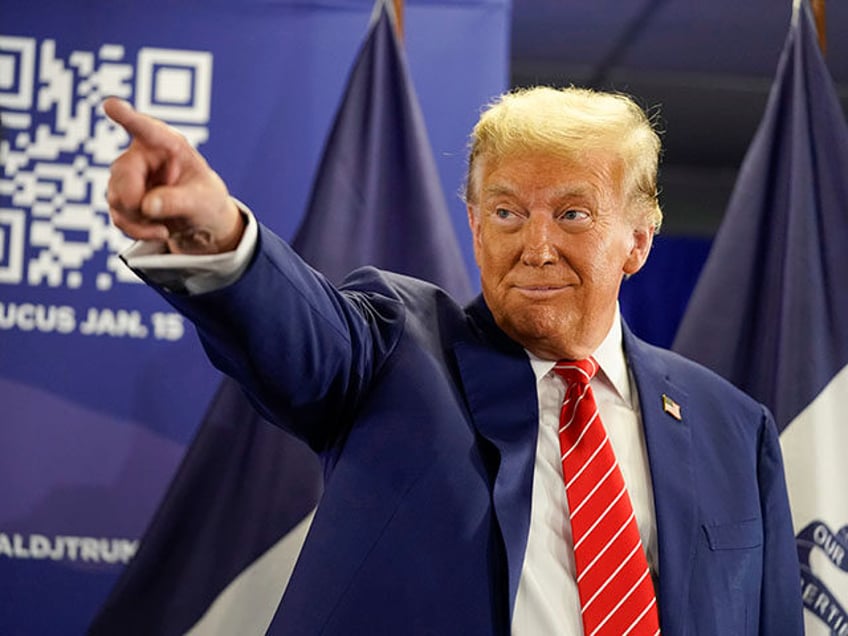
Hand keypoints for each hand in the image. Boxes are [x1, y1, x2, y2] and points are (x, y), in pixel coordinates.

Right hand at [103, 97, 243, 254]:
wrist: (199, 218)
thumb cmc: (206, 198)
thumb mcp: (203, 200)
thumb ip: (178, 201)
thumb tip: (146, 206)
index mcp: (167, 144)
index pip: (146, 129)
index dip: (128, 117)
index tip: (111, 104)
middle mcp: (143, 154)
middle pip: (122, 174)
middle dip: (136, 202)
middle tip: (158, 218)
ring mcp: (128, 175)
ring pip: (116, 198)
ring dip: (138, 220)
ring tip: (165, 226)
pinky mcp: (121, 196)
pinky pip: (117, 215)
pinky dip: (136, 230)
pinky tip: (158, 230)